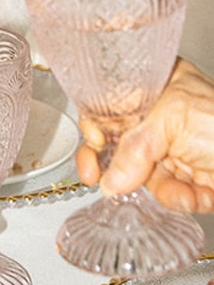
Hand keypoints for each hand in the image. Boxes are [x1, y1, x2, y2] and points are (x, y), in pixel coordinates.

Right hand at [78, 59, 213, 211]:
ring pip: (145, 174)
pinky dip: (180, 198)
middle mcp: (167, 115)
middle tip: (99, 180)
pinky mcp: (193, 179)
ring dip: (158, 187)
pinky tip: (194, 194)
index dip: (97, 124)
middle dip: (115, 165)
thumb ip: (135, 149)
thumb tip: (108, 178)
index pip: (114, 103)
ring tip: (176, 190)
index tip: (91, 145)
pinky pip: (171, 193)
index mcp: (161, 86)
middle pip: (123, 142)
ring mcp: (180, 148)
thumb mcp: (173, 121)